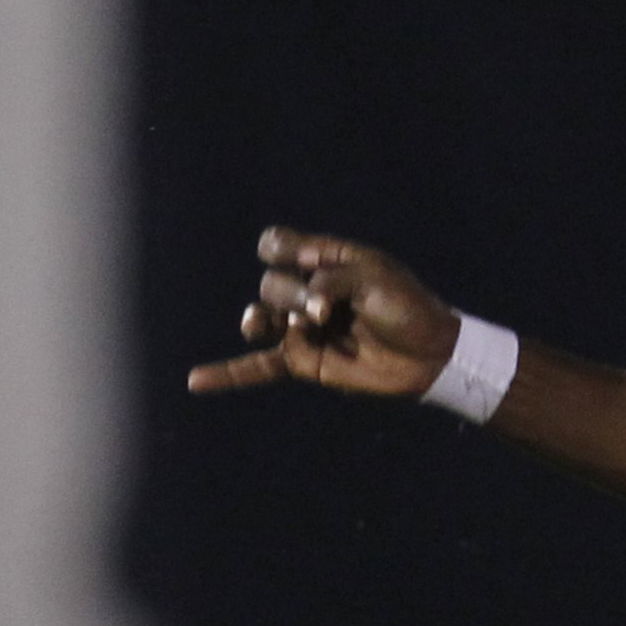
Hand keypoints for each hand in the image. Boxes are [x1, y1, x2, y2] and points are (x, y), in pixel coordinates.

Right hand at [185, 227, 461, 397]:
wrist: (430, 355)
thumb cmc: (408, 309)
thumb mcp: (376, 279)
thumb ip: (333, 279)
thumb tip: (302, 305)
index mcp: (326, 261)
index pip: (279, 245)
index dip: (278, 248)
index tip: (299, 258)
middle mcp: (308, 291)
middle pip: (272, 283)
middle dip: (292, 294)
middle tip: (324, 311)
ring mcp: (303, 326)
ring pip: (264, 316)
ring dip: (266, 319)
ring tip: (270, 326)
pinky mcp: (304, 360)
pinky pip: (260, 366)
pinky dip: (228, 373)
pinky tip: (196, 380)